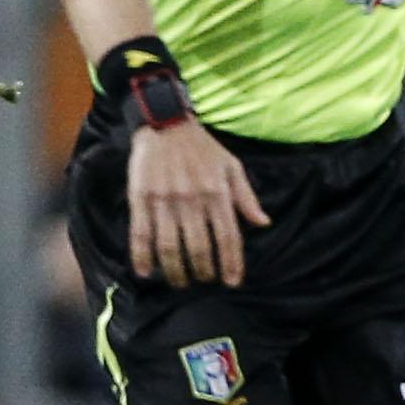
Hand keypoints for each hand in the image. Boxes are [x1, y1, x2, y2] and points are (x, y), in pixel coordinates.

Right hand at [128, 120, 270, 287]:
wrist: (165, 122)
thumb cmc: (203, 147)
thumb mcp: (232, 167)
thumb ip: (247, 198)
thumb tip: (264, 223)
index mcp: (217, 194)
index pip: (229, 237)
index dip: (231, 263)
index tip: (232, 282)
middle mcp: (192, 200)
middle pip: (199, 247)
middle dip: (203, 271)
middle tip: (204, 282)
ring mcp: (164, 200)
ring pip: (170, 246)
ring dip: (175, 270)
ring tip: (181, 282)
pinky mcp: (140, 198)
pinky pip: (140, 233)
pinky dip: (141, 256)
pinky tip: (145, 273)